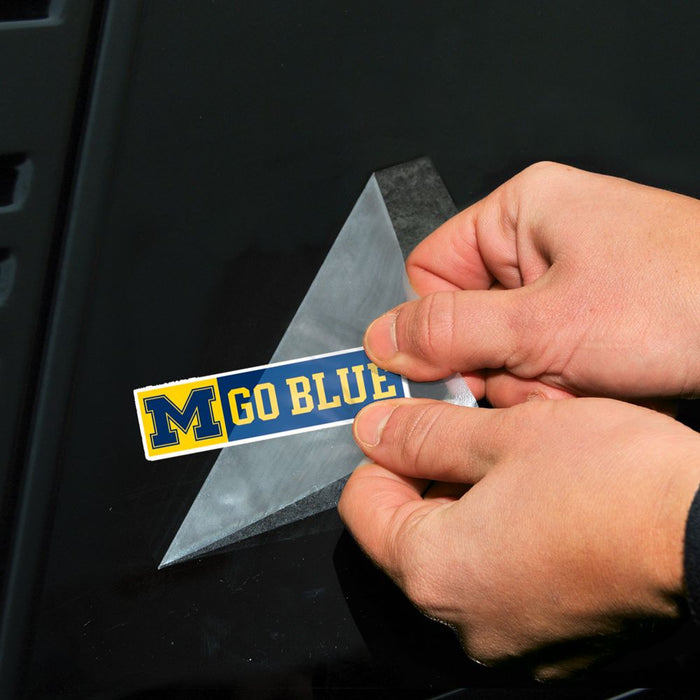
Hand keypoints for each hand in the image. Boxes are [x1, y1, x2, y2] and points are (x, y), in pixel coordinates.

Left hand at [338, 397, 699, 677]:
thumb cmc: (616, 483)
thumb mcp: (502, 434)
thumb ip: (423, 435)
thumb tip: (375, 430)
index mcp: (435, 572)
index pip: (363, 506)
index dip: (385, 457)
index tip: (415, 430)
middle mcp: (465, 621)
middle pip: (408, 535)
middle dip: (430, 481)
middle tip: (472, 437)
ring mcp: (512, 639)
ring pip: (457, 558)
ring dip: (471, 509)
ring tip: (517, 468)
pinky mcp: (554, 642)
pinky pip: (501, 584)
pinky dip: (506, 543)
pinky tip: (545, 508)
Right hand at [364, 162, 699, 405]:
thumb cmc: (683, 299)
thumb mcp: (544, 323)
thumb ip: (451, 332)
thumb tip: (383, 339)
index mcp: (521, 212)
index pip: (429, 272)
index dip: (434, 326)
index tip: (450, 368)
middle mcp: (541, 241)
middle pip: (468, 318)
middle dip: (496, 363)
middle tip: (531, 377)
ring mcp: (569, 281)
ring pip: (506, 349)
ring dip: (532, 381)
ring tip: (578, 380)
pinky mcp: (592, 316)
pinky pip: (544, 359)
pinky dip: (561, 385)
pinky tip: (597, 385)